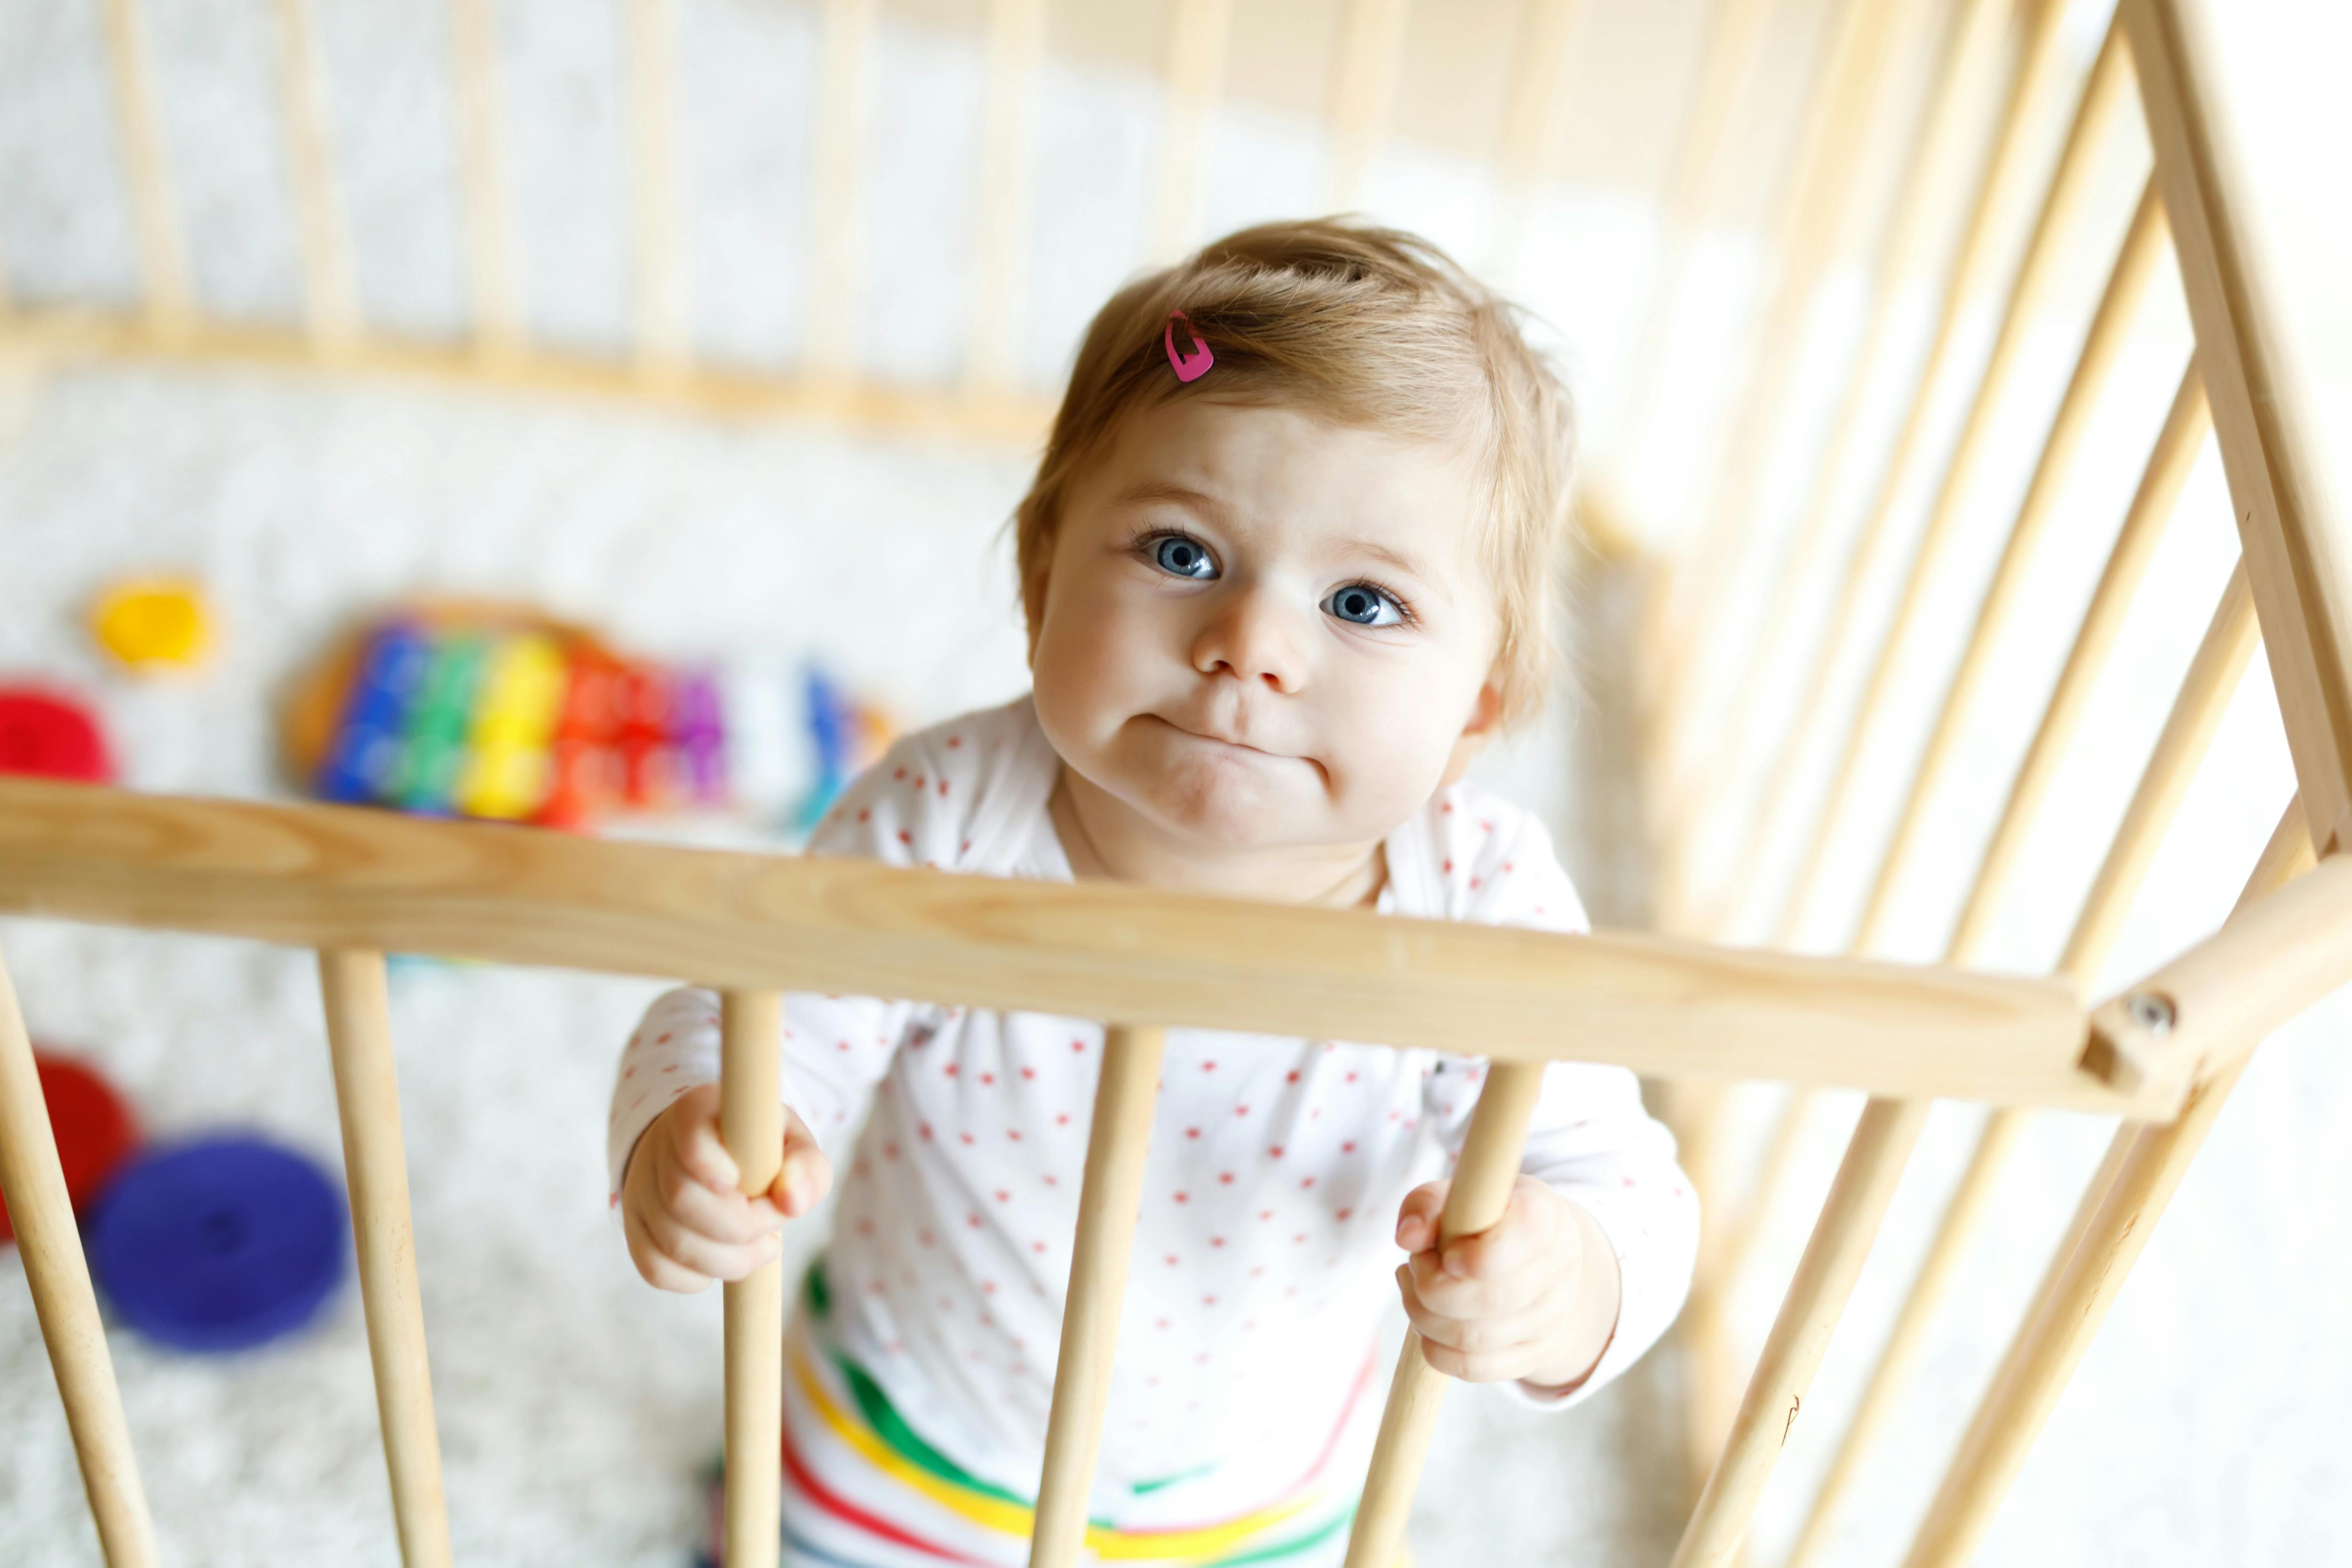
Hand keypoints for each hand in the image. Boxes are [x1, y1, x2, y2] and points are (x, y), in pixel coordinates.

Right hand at [620, 1083, 832, 1292]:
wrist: (721, 1155)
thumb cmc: (761, 1150)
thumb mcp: (792, 1145)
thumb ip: (806, 1168)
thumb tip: (792, 1202)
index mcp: (697, 1112)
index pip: (688, 1137)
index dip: (710, 1165)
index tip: (740, 1182)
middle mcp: (658, 1149)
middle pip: (681, 1201)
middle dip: (741, 1228)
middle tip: (774, 1232)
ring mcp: (640, 1192)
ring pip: (671, 1242)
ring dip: (728, 1261)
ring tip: (763, 1248)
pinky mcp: (635, 1230)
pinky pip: (655, 1269)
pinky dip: (695, 1279)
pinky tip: (724, 1263)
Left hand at [1393, 1174, 1620, 1389]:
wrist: (1540, 1251)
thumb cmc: (1490, 1215)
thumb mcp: (1461, 1192)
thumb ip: (1427, 1204)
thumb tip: (1407, 1236)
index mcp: (1543, 1217)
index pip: (1520, 1242)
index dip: (1473, 1254)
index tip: (1446, 1251)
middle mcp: (1557, 1270)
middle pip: (1488, 1300)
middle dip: (1430, 1286)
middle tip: (1416, 1262)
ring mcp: (1549, 1320)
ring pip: (1473, 1338)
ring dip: (1423, 1316)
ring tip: (1415, 1286)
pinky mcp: (1532, 1354)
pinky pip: (1474, 1368)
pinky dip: (1436, 1350)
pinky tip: (1425, 1321)